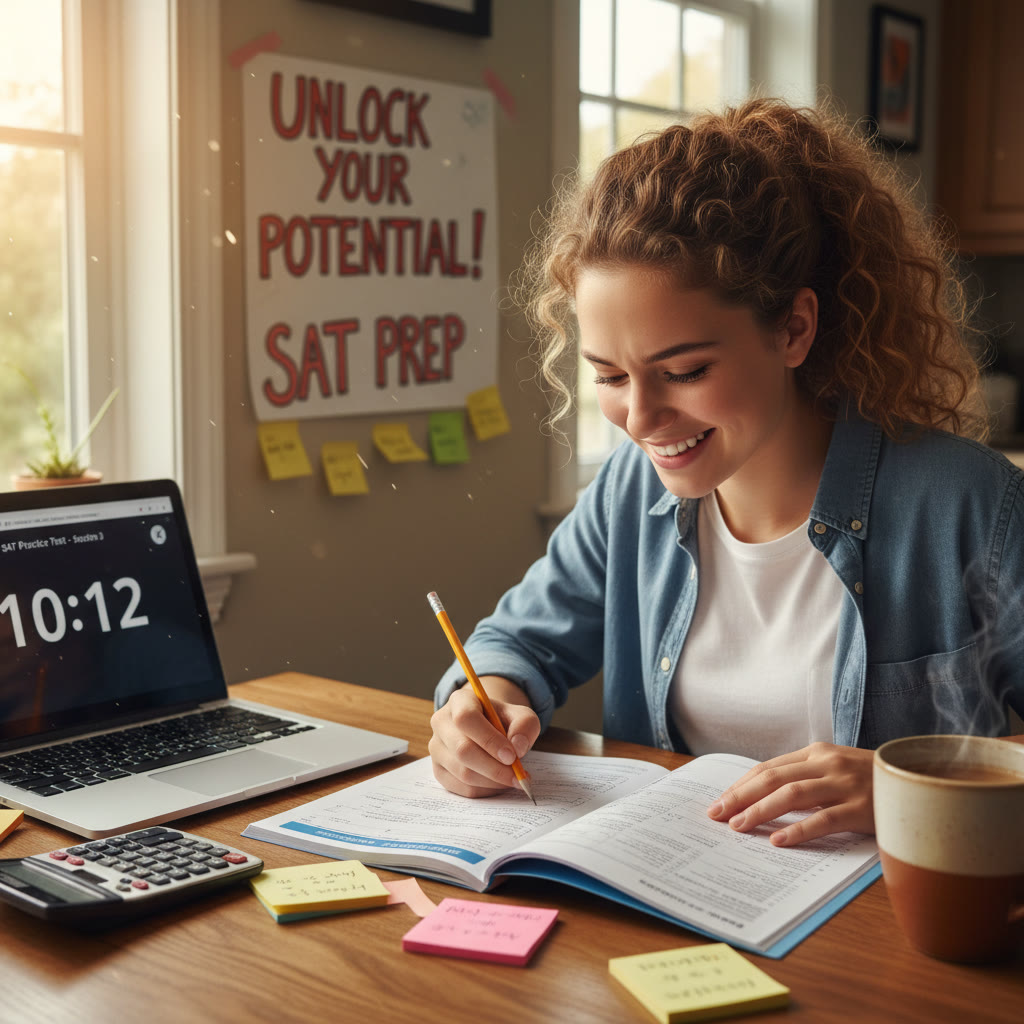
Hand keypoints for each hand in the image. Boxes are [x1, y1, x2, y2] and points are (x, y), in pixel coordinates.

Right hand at [428, 676, 540, 797]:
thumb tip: (517, 747)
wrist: (487, 728)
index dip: (489, 740)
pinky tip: (499, 784)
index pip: (466, 718)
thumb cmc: (503, 720)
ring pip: (462, 772)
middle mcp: (441, 723)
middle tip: (518, 776)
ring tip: (512, 779)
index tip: (512, 756)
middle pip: (462, 750)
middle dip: (494, 768)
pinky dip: (485, 791)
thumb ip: (525, 725)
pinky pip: (461, 788)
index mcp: (459, 701)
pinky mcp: (438, 770)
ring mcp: (436, 748)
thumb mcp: (521, 715)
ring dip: (492, 781)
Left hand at [706, 742, 874, 845]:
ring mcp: (845, 784)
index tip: (720, 802)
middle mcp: (827, 763)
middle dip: (740, 796)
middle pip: (772, 778)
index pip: (768, 768)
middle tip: (717, 815)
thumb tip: (763, 798)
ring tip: (739, 827)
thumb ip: (806, 778)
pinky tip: (779, 842)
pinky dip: (799, 830)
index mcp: (817, 752)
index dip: (741, 785)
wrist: (922, 781)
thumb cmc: (873, 781)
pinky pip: (824, 819)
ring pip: (792, 795)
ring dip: (760, 811)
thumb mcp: (837, 770)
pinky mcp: (862, 807)